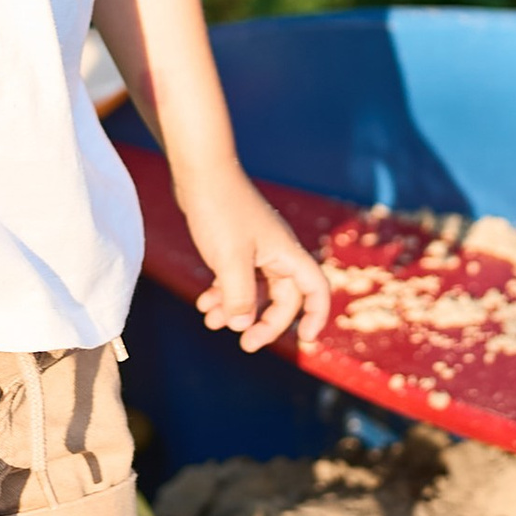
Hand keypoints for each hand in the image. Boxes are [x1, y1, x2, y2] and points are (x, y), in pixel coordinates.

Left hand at [176, 166, 330, 352]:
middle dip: (264, 322)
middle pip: (282, 297)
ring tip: (212, 323)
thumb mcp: (230, 260)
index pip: (315, 289)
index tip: (302, 338)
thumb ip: (239, 296)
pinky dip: (223, 293)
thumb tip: (241, 325)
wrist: (199, 172)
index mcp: (286, 253)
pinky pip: (236, 278)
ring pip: (254, 289)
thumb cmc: (221, 210)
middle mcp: (276, 251)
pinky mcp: (235, 243)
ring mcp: (255, 247)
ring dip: (237, 309)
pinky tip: (203, 304)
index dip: (315, 315)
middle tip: (245, 343)